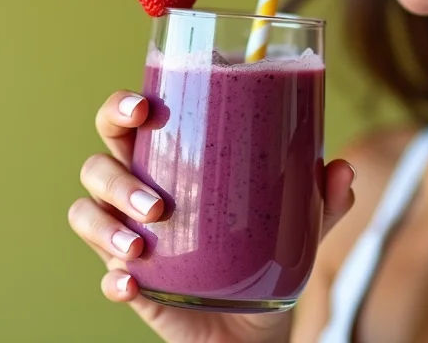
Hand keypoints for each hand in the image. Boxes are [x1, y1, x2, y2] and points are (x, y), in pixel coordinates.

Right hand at [68, 90, 355, 342]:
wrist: (258, 325)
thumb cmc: (269, 253)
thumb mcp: (303, 223)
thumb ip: (322, 197)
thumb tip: (341, 170)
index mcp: (171, 163)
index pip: (128, 122)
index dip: (123, 107)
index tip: (146, 106)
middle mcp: (139, 196)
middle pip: (97, 164)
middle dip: (113, 173)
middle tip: (155, 197)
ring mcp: (130, 240)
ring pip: (87, 215)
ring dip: (108, 225)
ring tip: (145, 243)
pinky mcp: (134, 286)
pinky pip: (106, 279)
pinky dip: (114, 280)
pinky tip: (132, 282)